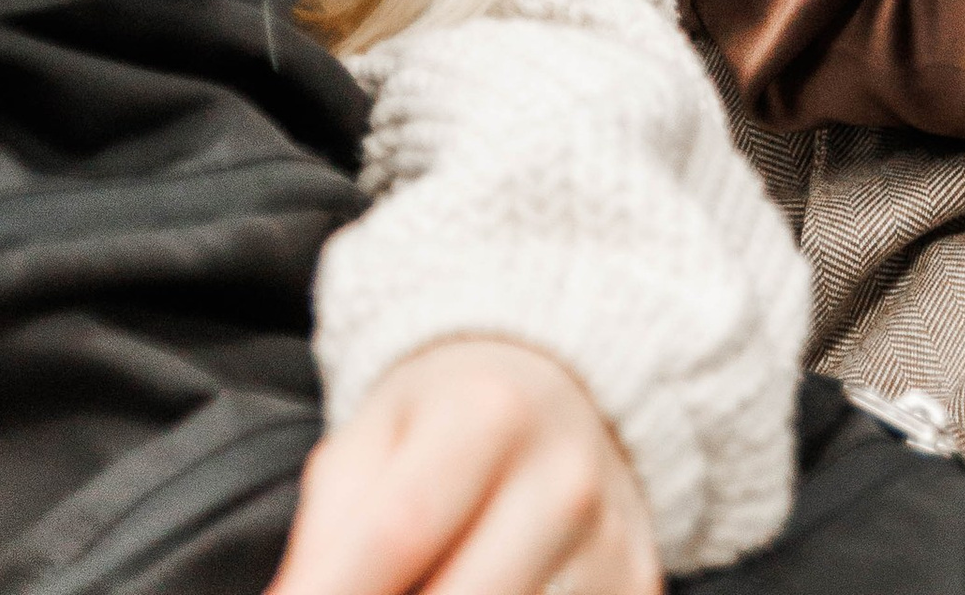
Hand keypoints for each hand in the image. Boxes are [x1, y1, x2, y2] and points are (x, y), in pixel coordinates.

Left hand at [268, 339, 652, 594]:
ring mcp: (611, 546)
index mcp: (488, 416)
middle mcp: (564, 481)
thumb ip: (326, 535)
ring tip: (420, 587)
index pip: (399, 535)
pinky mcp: (637, 589)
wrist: (566, 390)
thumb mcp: (370, 440)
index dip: (331, 594)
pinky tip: (474, 591)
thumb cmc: (446, 421)